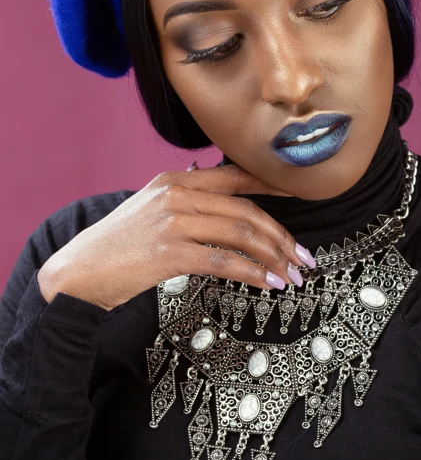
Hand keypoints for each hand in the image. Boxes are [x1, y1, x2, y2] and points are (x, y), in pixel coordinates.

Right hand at [36, 163, 315, 310]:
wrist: (78, 271)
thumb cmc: (117, 245)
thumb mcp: (150, 208)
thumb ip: (186, 201)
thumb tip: (225, 203)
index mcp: (175, 180)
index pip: (235, 176)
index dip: (272, 186)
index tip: (300, 197)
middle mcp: (177, 194)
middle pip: (246, 210)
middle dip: (282, 236)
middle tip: (303, 257)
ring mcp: (173, 221)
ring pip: (241, 234)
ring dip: (273, 257)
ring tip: (291, 275)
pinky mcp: (169, 251)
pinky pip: (224, 260)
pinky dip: (251, 273)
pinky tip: (266, 283)